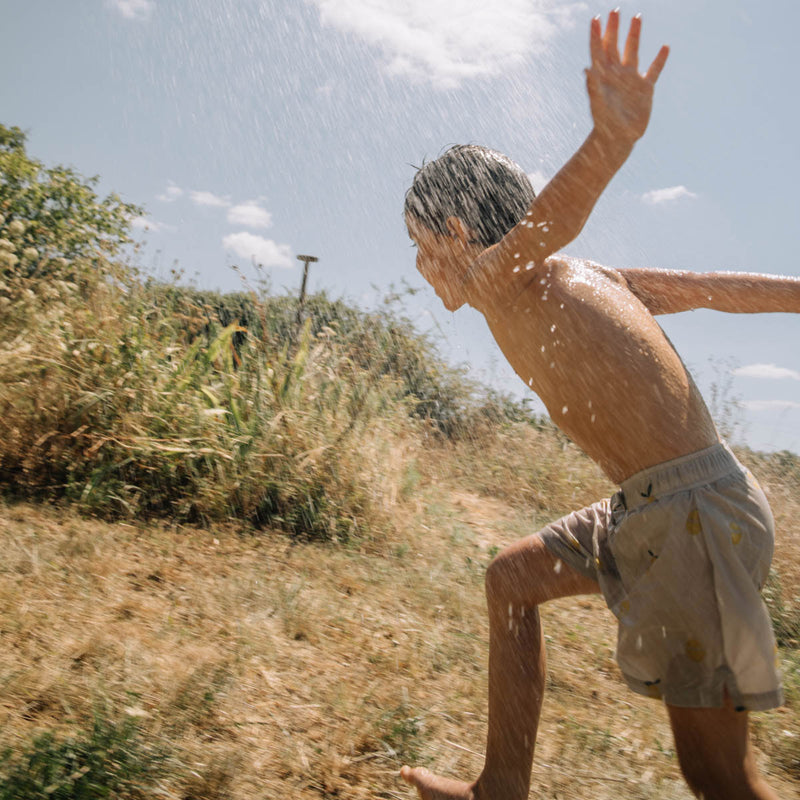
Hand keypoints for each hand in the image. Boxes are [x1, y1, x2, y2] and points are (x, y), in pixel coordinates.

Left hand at [586, 11, 668, 145]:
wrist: (618, 139)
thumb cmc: (604, 124)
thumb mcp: (598, 104)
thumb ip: (593, 86)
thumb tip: (587, 70)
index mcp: (604, 76)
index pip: (599, 51)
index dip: (596, 35)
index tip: (595, 18)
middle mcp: (617, 75)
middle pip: (615, 46)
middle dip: (614, 29)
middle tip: (615, 10)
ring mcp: (632, 80)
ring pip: (634, 52)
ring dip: (634, 36)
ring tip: (637, 17)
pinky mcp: (645, 89)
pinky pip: (654, 71)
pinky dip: (660, 60)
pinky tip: (665, 48)